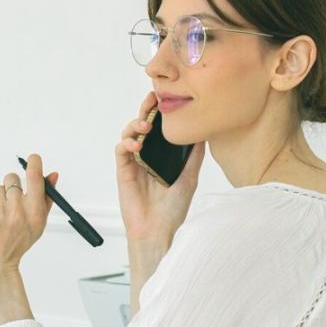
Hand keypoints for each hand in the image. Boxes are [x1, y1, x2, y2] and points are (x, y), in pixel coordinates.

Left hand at [0, 153, 59, 286]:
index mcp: (34, 213)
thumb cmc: (18, 243)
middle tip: (11, 201)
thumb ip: (46, 198)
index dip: (34, 164)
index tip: (33, 158)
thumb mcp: (38, 224)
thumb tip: (53, 175)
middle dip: (12, 185)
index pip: (35, 178)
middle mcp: (17, 211)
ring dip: (0, 198)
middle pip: (12, 178)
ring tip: (1, 216)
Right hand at [116, 91, 205, 245]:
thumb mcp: (190, 177)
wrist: (158, 230)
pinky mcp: (124, 170)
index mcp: (164, 154)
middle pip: (144, 124)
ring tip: (145, 127)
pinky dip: (127, 143)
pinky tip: (136, 145)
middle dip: (146, 109)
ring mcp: (135, 161)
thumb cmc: (173, 208)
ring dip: (135, 125)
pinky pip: (121, 150)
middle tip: (151, 99)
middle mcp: (149, 154)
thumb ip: (194, 155)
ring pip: (130, 133)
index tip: (166, 96)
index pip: (161, 127)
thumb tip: (204, 132)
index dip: (161, 111)